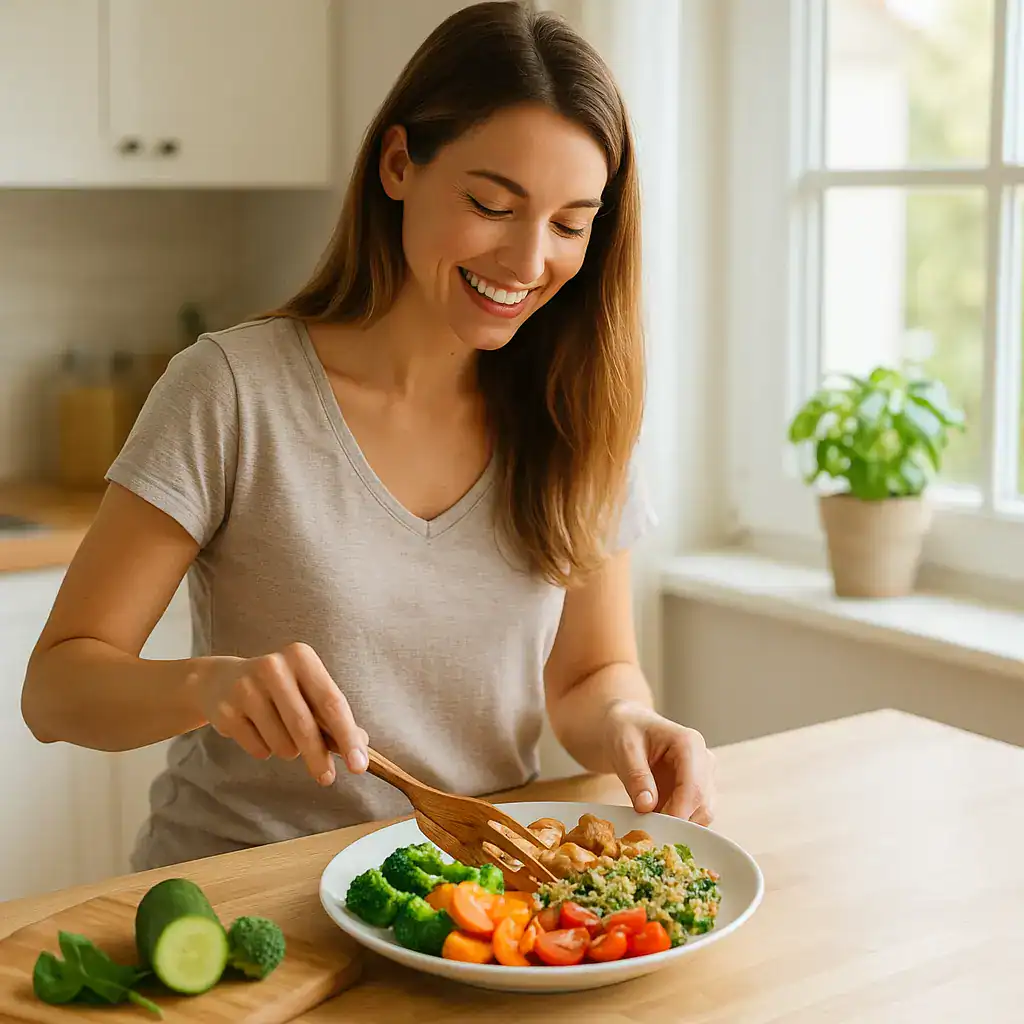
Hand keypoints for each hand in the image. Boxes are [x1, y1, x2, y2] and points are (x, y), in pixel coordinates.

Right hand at [197, 642, 368, 786]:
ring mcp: (246, 688)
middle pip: (304, 725)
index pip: (331, 702)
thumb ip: (332, 716)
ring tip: (281, 735)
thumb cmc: (278, 689)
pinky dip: (265, 750)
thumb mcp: (306, 690)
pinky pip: (258, 749)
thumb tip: (360, 747)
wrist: (220, 682)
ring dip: (289, 751)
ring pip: (281, 743)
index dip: (347, 736)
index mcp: (301, 657)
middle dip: (319, 757)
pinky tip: (257, 731)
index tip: (358, 765)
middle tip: (327, 778)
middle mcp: (273, 667)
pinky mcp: (225, 711)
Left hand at [603, 701, 715, 824]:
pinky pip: (692, 816)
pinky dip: (676, 824)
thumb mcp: (624, 748)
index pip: (694, 786)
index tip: (658, 828)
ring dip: (678, 825)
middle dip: (678, 822)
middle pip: (703, 804)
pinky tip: (654, 822)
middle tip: (649, 832)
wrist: (627, 726)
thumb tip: (647, 806)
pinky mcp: (696, 792)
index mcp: (690, 744)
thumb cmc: (626, 730)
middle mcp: (704, 761)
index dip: (678, 812)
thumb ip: (636, 776)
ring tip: (649, 825)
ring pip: (702, 814)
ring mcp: (703, 778)